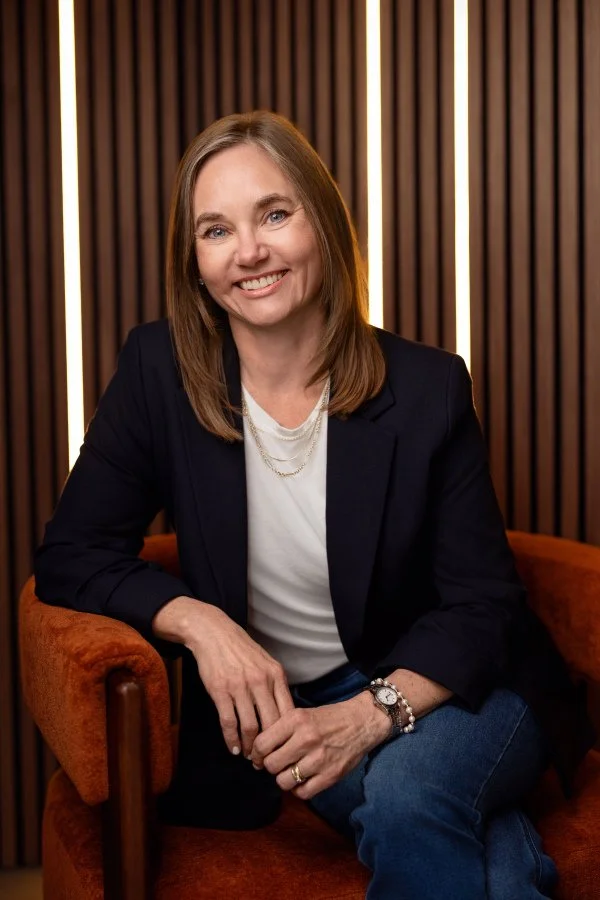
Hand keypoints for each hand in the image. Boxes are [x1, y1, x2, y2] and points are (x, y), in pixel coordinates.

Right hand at [152, 595, 294, 756]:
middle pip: (271, 724)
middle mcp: (260, 681)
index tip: (283, 749)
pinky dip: (232, 739)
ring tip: (248, 756)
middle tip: (265, 760)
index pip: (287, 712)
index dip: (286, 736)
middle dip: (269, 747)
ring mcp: (240, 687)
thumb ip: (276, 685)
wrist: (213, 633)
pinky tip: (233, 747)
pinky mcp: (220, 691)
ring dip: (249, 747)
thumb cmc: (241, 649)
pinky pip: (229, 722)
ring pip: (249, 727)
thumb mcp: (266, 662)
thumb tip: (285, 714)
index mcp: (275, 675)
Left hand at [250, 690, 390, 799]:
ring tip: (290, 771)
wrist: (362, 722)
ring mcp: (319, 759)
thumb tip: (258, 750)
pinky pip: (302, 793)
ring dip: (284, 778)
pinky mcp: (330, 775)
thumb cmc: (329, 718)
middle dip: (270, 766)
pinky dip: (299, 789)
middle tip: (275, 764)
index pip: (262, 744)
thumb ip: (281, 729)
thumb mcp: (302, 713)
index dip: (255, 754)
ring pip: (284, 781)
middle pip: (271, 765)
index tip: (257, 757)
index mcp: (296, 719)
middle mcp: (306, 739)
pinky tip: (302, 779)